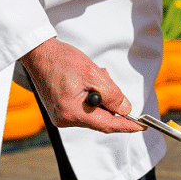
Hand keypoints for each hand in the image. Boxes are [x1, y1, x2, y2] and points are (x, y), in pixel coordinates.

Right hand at [18, 37, 143, 132]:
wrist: (39, 53)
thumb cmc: (61, 60)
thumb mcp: (93, 74)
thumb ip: (112, 94)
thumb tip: (126, 109)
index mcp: (72, 112)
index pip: (106, 124)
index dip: (126, 126)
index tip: (142, 126)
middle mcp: (64, 119)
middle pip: (100, 119)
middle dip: (110, 103)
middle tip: (107, 81)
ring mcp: (61, 116)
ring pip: (93, 113)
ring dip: (101, 97)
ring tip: (94, 76)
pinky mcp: (60, 110)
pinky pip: (84, 109)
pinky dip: (91, 96)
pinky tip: (86, 81)